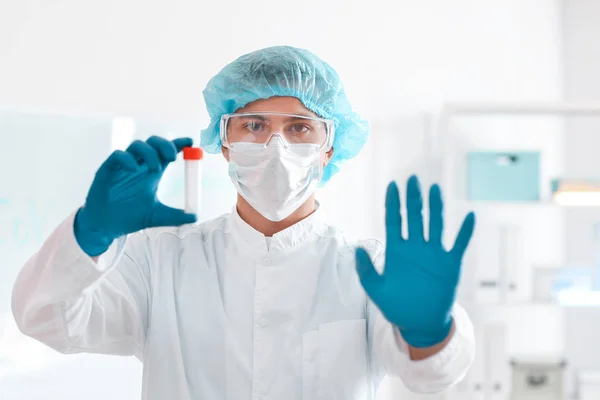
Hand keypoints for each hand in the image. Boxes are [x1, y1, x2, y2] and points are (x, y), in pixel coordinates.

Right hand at [74, 136, 197, 256]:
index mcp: (152, 172)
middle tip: (172, 157)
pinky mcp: (108, 169)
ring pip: (137, 145)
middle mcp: (139, 165)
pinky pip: (118, 155)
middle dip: (165, 145)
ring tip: (155, 169)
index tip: (191, 142)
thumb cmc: (130, 217)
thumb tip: (196, 217)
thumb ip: (176, 216)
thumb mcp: (157, 216)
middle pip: (153, 143)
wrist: (107, 227)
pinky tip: (134, 169)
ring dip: (149, 152)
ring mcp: (124, 166)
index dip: (179, 144)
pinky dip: (127, 159)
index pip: (167, 151)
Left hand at [356, 176, 474, 347]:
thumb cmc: (397, 307)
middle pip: (415, 217)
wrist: (420, 324)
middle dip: (413, 198)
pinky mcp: (450, 264)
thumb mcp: (376, 290)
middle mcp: (416, 248)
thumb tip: (358, 248)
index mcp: (397, 252)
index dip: (393, 204)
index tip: (392, 186)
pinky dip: (465, 231)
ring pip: (435, 225)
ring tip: (435, 189)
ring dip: (436, 207)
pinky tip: (470, 216)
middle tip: (413, 179)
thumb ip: (366, 270)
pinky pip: (459, 244)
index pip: (394, 221)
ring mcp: (434, 254)